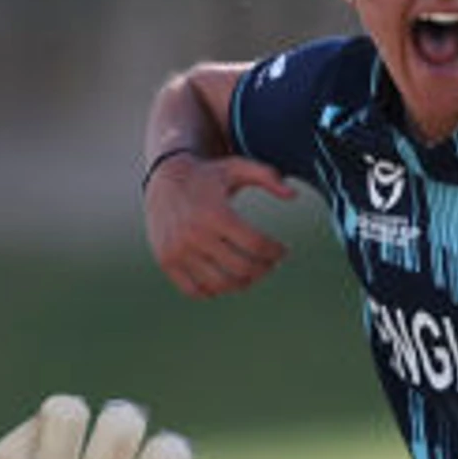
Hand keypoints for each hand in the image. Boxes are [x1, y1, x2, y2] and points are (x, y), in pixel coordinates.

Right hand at [143, 145, 297, 298]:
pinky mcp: (166, 261)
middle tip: (270, 264)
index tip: (283, 251)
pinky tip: (225, 279)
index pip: (256, 245)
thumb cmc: (208, 175)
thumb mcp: (237, 168)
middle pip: (242, 268)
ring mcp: (178, 250)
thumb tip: (294, 194)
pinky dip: (213, 291)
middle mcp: (195, 234)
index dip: (276, 252)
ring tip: (251, 274)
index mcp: (215, 212)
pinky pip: (194, 290)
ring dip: (243, 283)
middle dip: (264, 269)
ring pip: (220, 284)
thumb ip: (268, 177)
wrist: (163, 179)